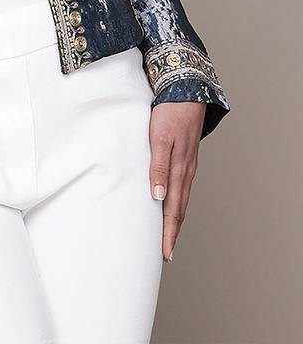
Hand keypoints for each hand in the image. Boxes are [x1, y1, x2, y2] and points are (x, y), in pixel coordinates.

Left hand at [148, 101, 205, 261]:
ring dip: (174, 219)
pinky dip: (177, 202)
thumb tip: (158, 196)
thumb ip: (158, 167)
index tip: (164, 253)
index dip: (168, 232)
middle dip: (171, 233)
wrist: (185, 91)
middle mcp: (185, 171)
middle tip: (165, 254)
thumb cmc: (169, 113)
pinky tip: (171, 204)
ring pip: (181, 199)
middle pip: (178, 209)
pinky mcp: (186, 156)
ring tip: (167, 236)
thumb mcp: (159, 138)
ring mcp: (187, 164)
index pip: (172, 210)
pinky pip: (182, 186)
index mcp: (178, 170)